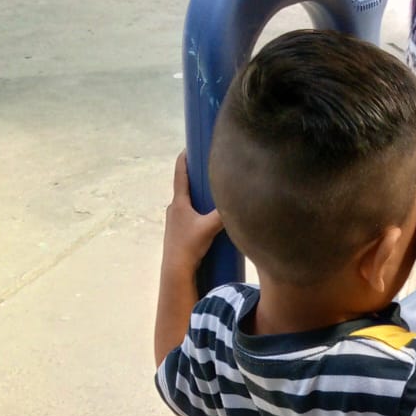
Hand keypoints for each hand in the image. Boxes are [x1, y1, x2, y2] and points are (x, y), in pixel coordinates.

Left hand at [163, 150, 222, 277]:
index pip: (180, 173)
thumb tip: (241, 202)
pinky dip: (198, 210)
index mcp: (179, 202)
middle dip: (196, 177)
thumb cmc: (189, 246)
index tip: (190, 146)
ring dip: (198, 196)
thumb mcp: (209, 227)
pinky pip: (190, 215)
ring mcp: (175, 221)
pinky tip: (208, 217)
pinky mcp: (180, 232)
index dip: (185, 158)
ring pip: (188, 202)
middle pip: (185, 186)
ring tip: (212, 191)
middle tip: (208, 167)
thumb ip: (224, 214)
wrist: (176, 269)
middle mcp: (174, 209)